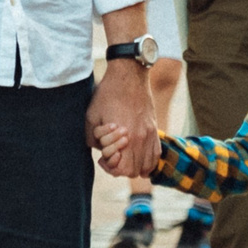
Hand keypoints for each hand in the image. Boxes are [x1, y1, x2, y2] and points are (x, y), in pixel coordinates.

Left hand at [89, 61, 157, 177]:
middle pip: (134, 171)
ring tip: (125, 157)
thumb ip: (93, 139)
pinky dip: (147, 160)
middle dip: (121, 168)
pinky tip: (137, 154)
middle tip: (113, 156)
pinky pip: (156, 155)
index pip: (123, 169)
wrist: (128, 76)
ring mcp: (150, 134)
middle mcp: (140, 138)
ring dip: (135, 166)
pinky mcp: (155, 129)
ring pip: (147, 166)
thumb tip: (99, 150)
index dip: (111, 168)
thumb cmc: (107, 95)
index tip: (103, 158)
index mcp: (125, 136)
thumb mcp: (91, 117)